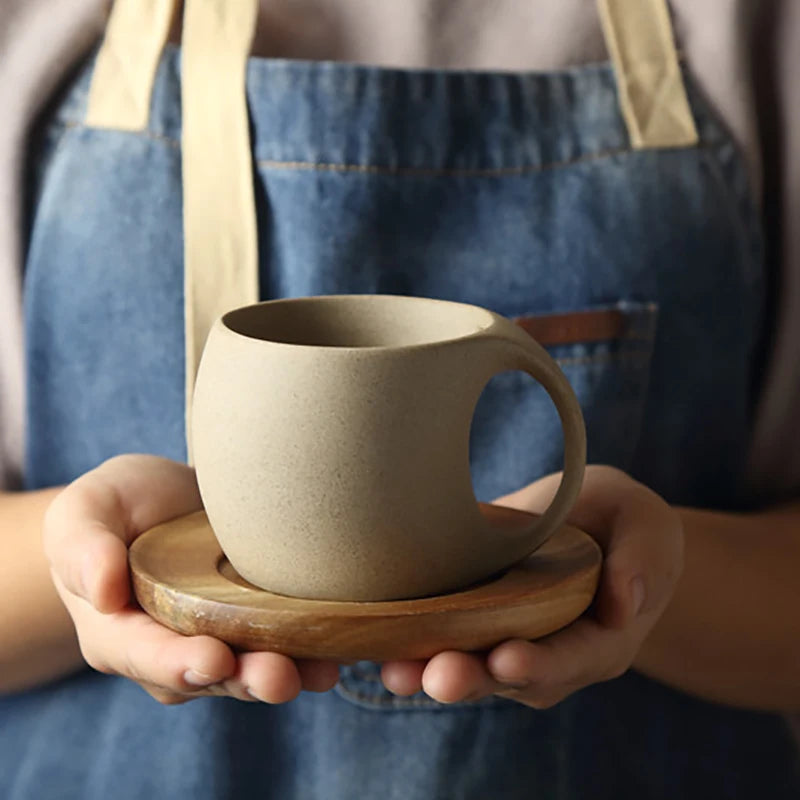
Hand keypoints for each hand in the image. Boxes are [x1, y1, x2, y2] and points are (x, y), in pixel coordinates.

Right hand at [43, 454, 339, 704]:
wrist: (162, 501)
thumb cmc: (117, 507)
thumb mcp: (86, 511)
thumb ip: (84, 546)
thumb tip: (101, 592)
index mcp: (119, 632)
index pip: (144, 655)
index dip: (177, 663)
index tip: (212, 659)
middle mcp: (170, 650)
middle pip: (206, 676)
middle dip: (244, 679)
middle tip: (279, 677)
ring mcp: (217, 640)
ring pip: (249, 669)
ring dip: (286, 673)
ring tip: (321, 671)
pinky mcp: (255, 624)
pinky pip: (282, 645)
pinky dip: (311, 651)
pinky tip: (341, 651)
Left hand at [381, 466, 683, 707]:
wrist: (592, 522)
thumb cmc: (623, 522)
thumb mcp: (646, 524)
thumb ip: (644, 558)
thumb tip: (626, 603)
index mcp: (601, 638)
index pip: (573, 658)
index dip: (541, 663)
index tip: (507, 659)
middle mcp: (554, 654)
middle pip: (512, 678)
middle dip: (475, 678)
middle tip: (439, 677)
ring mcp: (513, 642)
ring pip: (473, 668)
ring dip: (433, 672)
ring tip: (397, 671)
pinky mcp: (478, 624)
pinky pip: (448, 643)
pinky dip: (415, 648)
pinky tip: (379, 648)